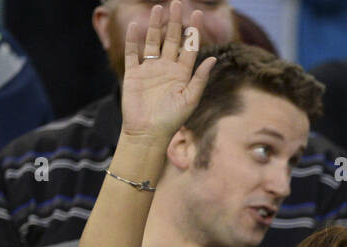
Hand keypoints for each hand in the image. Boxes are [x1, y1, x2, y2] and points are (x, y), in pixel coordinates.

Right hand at [119, 2, 216, 143]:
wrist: (148, 134)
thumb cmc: (171, 120)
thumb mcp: (190, 99)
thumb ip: (200, 78)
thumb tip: (213, 58)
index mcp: (182, 74)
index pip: (189, 47)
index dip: (193, 31)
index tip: (197, 13)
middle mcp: (166, 69)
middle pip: (171, 40)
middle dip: (174, 22)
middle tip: (177, 4)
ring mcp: (149, 70)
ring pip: (152, 42)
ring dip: (155, 26)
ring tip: (158, 8)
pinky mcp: (134, 75)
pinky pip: (133, 54)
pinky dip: (133, 40)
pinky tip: (134, 27)